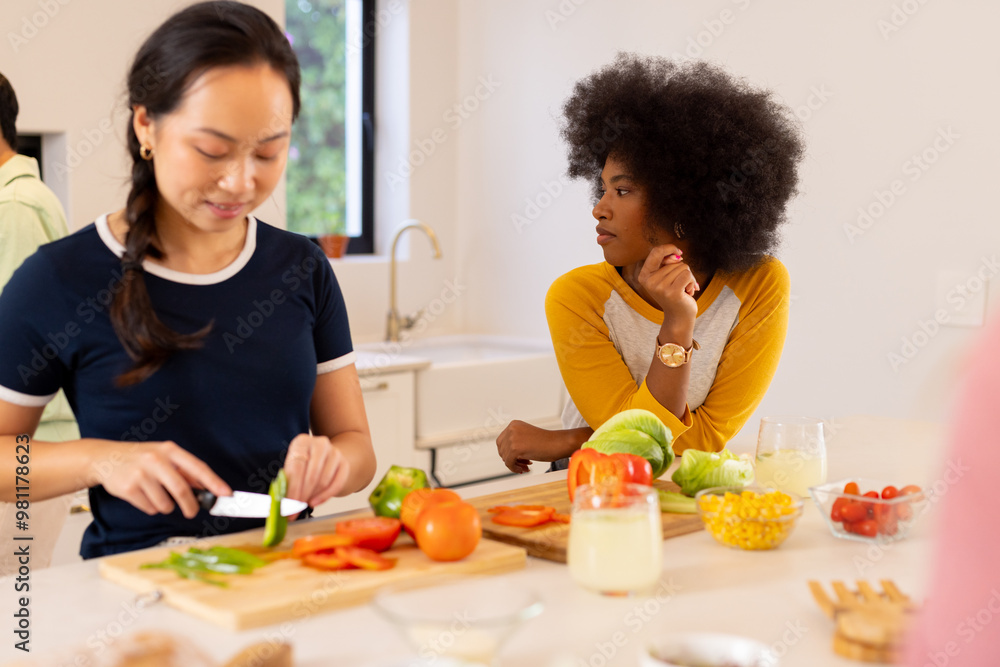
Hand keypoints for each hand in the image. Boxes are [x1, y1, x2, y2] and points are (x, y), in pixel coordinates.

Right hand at [96, 441, 231, 518]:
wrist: (106, 458)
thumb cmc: (140, 458)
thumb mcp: (164, 456)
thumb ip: (185, 471)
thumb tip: (207, 488)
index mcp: (169, 450)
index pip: (197, 467)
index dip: (213, 482)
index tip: (226, 493)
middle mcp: (155, 460)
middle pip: (181, 489)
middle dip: (190, 505)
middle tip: (193, 512)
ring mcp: (140, 474)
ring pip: (164, 503)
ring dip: (166, 506)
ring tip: (159, 497)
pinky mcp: (128, 488)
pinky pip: (149, 508)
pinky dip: (152, 508)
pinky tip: (144, 496)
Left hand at [283, 433, 351, 508]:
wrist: (324, 457)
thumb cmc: (304, 464)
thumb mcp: (292, 467)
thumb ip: (287, 482)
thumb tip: (281, 503)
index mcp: (302, 442)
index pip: (297, 468)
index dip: (293, 489)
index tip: (288, 505)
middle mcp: (320, 444)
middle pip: (312, 475)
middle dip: (303, 496)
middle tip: (295, 510)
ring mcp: (334, 453)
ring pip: (324, 481)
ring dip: (313, 496)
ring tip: (305, 503)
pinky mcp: (344, 463)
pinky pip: (337, 484)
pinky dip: (325, 496)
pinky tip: (316, 502)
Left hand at [496, 422, 590, 473]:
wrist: (558, 443)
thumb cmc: (547, 441)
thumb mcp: (527, 437)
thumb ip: (515, 441)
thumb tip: (505, 455)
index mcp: (514, 424)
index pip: (501, 441)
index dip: (508, 452)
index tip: (517, 458)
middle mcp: (511, 429)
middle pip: (501, 449)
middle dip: (510, 458)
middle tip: (522, 463)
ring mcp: (512, 438)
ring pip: (505, 457)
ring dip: (515, 464)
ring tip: (526, 466)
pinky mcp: (515, 448)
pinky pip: (509, 463)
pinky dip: (515, 468)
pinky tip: (525, 468)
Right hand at [637, 245, 698, 325]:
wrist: (678, 317)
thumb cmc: (674, 294)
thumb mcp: (667, 277)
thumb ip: (668, 263)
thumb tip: (677, 255)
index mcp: (644, 276)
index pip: (655, 252)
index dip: (669, 248)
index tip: (679, 252)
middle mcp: (649, 281)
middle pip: (673, 261)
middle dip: (682, 269)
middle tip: (680, 284)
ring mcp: (660, 287)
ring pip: (682, 267)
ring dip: (688, 277)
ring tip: (683, 289)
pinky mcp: (672, 292)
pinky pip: (687, 275)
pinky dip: (692, 282)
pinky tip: (688, 292)